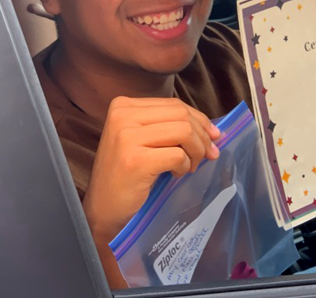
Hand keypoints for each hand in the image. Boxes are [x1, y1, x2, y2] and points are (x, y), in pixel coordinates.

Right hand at [82, 97, 221, 241]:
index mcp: (124, 106)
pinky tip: (175, 175)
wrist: (103, 210)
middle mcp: (122, 116)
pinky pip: (178, 155)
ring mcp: (126, 137)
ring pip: (184, 131)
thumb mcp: (142, 140)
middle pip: (181, 115)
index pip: (174, 105)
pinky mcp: (135, 160)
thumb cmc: (127, 176)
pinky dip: (184, 166)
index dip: (199, 120)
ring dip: (195, 152)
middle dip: (202, 136)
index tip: (213, 137)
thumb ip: (168, 127)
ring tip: (189, 167)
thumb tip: (213, 130)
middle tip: (208, 156)